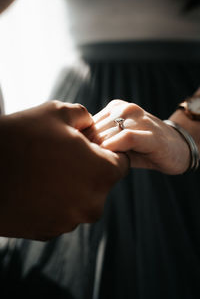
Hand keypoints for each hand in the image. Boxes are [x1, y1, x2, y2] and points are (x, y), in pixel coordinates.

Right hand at [0, 101, 128, 239]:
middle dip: (88, 168)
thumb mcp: (55, 113)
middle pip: (100, 181)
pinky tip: (34, 187)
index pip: (121, 162)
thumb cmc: (19, 138)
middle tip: (62, 155)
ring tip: (44, 170)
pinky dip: (54, 200)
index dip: (108, 151)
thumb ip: (83, 116)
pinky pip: (62, 211)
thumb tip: (90, 124)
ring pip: (81, 197)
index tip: (92, 146)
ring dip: (70, 185)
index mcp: (101, 173)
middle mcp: (92, 203)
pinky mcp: (50, 232)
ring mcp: (70, 221)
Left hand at [86, 99, 190, 174]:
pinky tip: (113, 159)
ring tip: (102, 165)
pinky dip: (115, 148)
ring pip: (107, 133)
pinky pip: (126, 138)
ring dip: (101, 151)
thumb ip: (99, 141)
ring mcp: (139, 119)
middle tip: (89, 164)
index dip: (80, 141)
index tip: (79, 156)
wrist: (177, 149)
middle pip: (94, 129)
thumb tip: (74, 148)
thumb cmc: (143, 149)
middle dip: (89, 148)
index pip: (87, 123)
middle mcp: (126, 109)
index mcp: (115, 108)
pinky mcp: (150, 134)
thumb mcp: (119, 142)